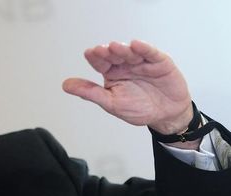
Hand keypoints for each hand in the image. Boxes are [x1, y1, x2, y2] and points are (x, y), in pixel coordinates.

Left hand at [62, 40, 192, 134]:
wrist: (164, 116)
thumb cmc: (139, 109)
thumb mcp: (111, 103)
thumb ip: (90, 93)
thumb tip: (66, 85)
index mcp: (112, 73)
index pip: (101, 62)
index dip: (95, 57)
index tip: (89, 53)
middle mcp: (125, 65)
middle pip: (115, 55)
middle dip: (107, 52)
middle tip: (100, 50)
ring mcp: (142, 62)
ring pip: (131, 52)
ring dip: (123, 49)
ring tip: (114, 47)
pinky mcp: (159, 62)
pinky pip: (151, 54)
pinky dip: (144, 49)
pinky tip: (136, 45)